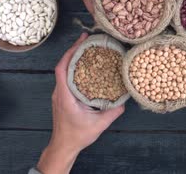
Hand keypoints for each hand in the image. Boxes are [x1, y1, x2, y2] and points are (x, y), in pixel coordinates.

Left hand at [37, 33, 124, 173]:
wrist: (64, 146)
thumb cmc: (77, 136)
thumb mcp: (99, 124)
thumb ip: (113, 112)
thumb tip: (125, 100)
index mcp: (65, 95)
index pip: (62, 68)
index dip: (70, 52)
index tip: (81, 41)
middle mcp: (60, 92)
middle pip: (63, 65)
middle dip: (74, 50)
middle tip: (88, 39)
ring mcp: (60, 94)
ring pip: (64, 71)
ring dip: (74, 58)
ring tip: (88, 49)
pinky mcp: (62, 96)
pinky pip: (67, 77)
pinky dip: (75, 68)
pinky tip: (86, 66)